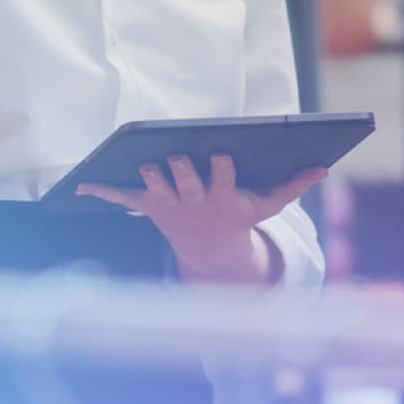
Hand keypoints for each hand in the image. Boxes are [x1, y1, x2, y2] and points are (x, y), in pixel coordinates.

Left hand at [76, 153, 325, 284]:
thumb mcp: (267, 206)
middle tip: (172, 156)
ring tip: (139, 161)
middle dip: (178, 170)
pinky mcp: (148, 205)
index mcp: (221, 197)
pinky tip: (79, 183)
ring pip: (153, 186)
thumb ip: (293, 186)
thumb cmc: (239, 217)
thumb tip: (324, 168)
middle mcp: (193, 200)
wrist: (211, 252)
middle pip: (182, 181)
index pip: (220, 179)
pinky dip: (100, 190)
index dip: (218, 168)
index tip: (218, 151)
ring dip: (145, 176)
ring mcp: (168, 203)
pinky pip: (121, 196)